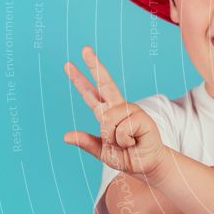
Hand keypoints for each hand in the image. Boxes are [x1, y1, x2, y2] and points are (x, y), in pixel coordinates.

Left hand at [63, 46, 168, 180]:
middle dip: (94, 66)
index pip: (90, 94)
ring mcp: (131, 110)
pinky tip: (135, 140)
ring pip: (107, 120)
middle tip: (84, 48)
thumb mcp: (103, 152)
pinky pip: (121, 129)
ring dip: (113, 139)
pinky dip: (124, 141)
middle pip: (105, 83)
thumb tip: (66, 136)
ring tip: (126, 143)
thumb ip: (86, 142)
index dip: (79, 79)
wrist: (147, 165)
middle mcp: (118, 108)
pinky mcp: (141, 116)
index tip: (69, 65)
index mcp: (106, 114)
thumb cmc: (128, 157)